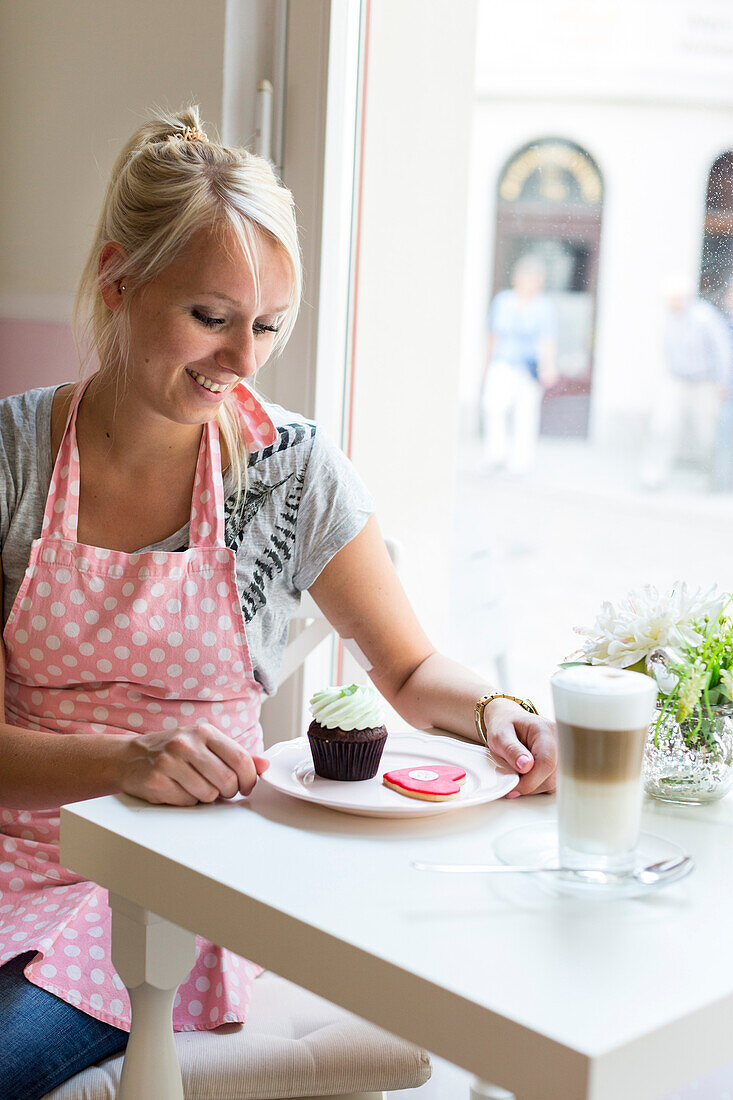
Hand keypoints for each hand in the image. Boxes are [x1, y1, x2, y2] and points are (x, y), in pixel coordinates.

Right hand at [116, 722, 269, 805]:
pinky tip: (177, 789)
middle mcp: (187, 744)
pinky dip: (187, 801)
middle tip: (220, 789)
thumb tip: (264, 766)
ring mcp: (170, 762)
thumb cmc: (173, 751)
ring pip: (208, 795)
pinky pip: (187, 802)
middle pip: (227, 780)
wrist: (129, 757)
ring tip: (194, 785)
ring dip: (206, 796)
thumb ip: (235, 755)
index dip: (249, 779)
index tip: (246, 786)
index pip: (241, 759)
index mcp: (204, 732)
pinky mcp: (156, 781)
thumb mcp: (205, 744)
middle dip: (228, 791)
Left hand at [482, 699, 556, 797]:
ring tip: (518, 774)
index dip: (530, 780)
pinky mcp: (559, 765)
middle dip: (530, 785)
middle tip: (512, 780)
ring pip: (553, 783)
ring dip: (533, 786)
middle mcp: (559, 742)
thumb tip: (526, 766)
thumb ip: (511, 749)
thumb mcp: (499, 735)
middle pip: (552, 776)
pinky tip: (526, 776)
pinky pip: (552, 784)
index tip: (514, 787)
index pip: (546, 762)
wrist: (508, 720)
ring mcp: (561, 754)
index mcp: (545, 731)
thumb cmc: (504, 726)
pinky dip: (537, 785)